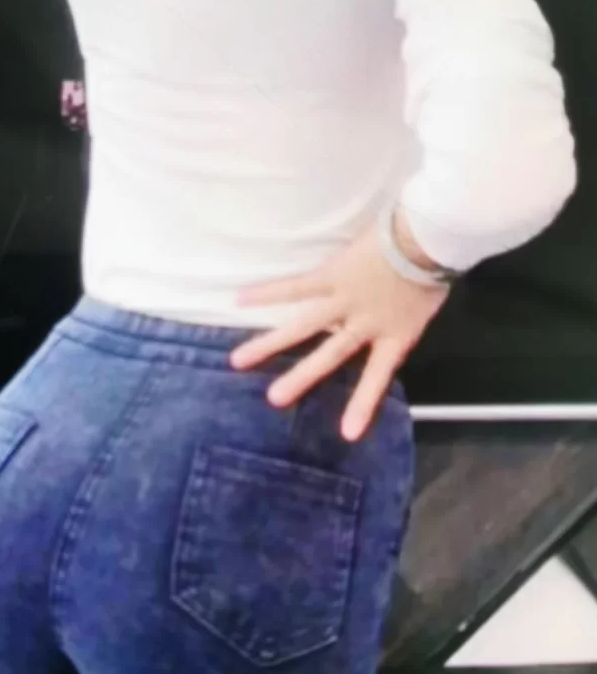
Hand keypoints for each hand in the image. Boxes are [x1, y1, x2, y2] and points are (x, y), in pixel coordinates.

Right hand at [229, 216, 449, 441]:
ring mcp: (343, 302)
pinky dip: (267, 292)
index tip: (346, 435)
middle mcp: (363, 325)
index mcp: (393, 337)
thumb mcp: (426, 304)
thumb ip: (404, 317)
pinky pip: (296, 286)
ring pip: (303, 326)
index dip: (363, 405)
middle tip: (273, 399)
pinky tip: (239, 299)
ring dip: (270, 343)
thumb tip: (393, 315)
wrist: (429, 239)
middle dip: (300, 378)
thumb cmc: (435, 266)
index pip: (376, 377)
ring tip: (239, 360)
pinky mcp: (331, 276)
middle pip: (329, 356)